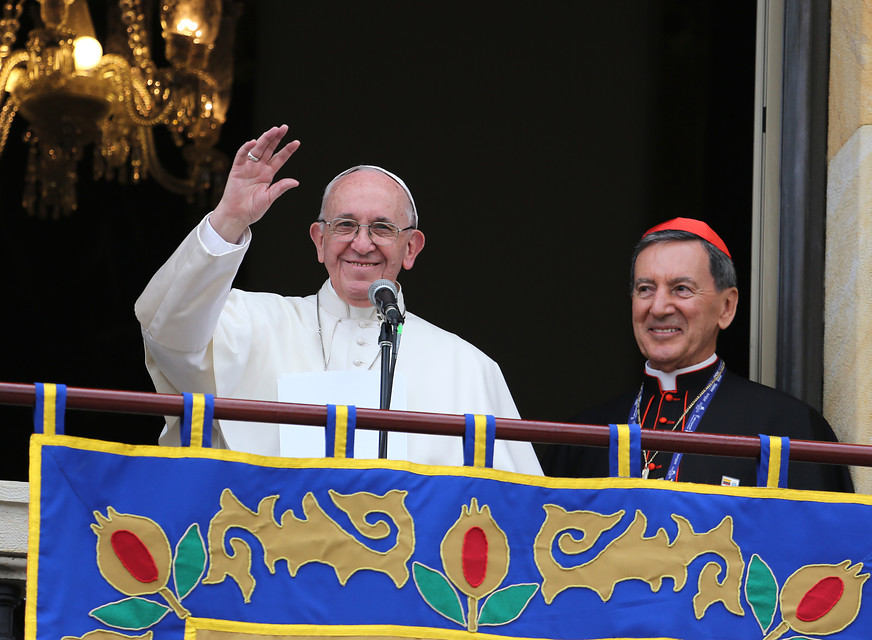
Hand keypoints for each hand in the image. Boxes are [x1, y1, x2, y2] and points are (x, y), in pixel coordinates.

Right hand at [210, 125, 300, 242]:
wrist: (237, 215)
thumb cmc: (253, 209)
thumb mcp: (269, 198)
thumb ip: (280, 188)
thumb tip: (296, 181)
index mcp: (268, 175)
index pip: (280, 159)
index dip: (287, 150)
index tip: (297, 142)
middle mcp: (259, 168)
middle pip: (269, 150)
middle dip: (276, 138)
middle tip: (284, 127)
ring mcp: (248, 168)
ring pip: (257, 150)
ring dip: (265, 139)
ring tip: (273, 130)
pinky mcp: (236, 169)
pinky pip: (241, 156)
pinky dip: (246, 148)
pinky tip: (253, 142)